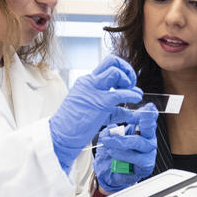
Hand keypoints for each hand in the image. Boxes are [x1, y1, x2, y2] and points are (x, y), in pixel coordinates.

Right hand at [49, 56, 140, 174]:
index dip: (122, 70)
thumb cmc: (75, 126)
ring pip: (116, 71)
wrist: (60, 135)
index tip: (127, 84)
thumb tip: (131, 109)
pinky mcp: (100, 103)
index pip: (107, 65)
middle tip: (131, 84)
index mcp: (87, 82)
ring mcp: (94, 91)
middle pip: (112, 61)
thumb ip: (114, 108)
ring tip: (132, 93)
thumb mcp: (95, 111)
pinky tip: (136, 99)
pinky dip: (131, 95)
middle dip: (127, 69)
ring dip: (128, 80)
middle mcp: (90, 82)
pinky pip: (120, 93)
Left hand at [94, 107, 157, 192]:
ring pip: (138, 142)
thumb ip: (111, 129)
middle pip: (148, 128)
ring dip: (120, 142)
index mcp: (142, 129)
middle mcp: (149, 139)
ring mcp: (149, 152)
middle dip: (140, 121)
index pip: (150, 117)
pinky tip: (113, 153)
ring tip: (108, 143)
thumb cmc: (115, 152)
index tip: (145, 108)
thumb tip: (111, 127)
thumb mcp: (110, 136)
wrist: (112, 172)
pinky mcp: (146, 165)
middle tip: (125, 121)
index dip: (148, 113)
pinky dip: (122, 155)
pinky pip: (136, 158)